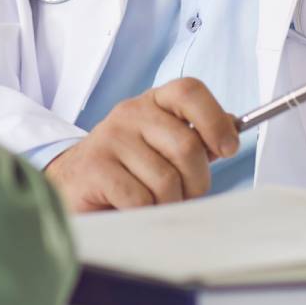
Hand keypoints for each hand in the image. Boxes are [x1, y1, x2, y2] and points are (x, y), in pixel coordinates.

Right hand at [42, 77, 240, 212]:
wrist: (72, 185)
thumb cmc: (127, 169)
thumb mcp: (162, 146)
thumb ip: (197, 137)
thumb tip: (232, 126)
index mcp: (153, 102)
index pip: (189, 91)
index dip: (215, 120)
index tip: (227, 148)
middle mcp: (130, 113)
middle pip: (187, 146)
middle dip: (196, 182)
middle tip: (184, 192)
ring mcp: (110, 138)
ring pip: (166, 180)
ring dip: (168, 202)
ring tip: (153, 201)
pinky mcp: (95, 167)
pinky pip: (141, 199)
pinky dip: (145, 213)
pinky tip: (132, 208)